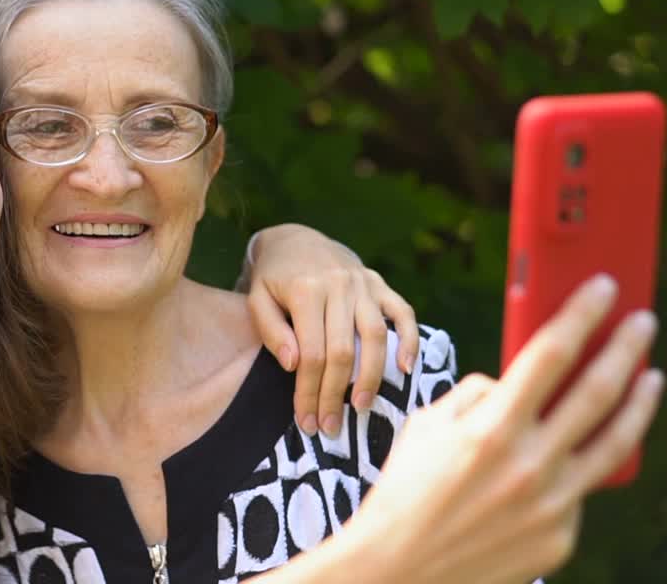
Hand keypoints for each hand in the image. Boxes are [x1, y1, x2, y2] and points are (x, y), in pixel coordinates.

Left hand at [243, 223, 417, 436]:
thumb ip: (270, 330)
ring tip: (362, 407)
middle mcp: (338, 286)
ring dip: (371, 376)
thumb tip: (293, 364)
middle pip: (343, 351)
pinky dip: (410, 340)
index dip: (309, 391)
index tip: (306, 420)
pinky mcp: (380, 284)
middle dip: (336, 394)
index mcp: (305, 291)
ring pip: (375, 336)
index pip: (311, 353)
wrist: (295, 239)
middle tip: (330, 426)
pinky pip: (402, 312)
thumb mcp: (256, 299)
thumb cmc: (273, 279)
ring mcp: (363, 284)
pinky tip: (406, 369)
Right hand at [340, 275, 663, 583]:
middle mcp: (529, 464)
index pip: (550, 353)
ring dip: (638, 402)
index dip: (581, 313)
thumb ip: (475, 395)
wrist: (400, 568)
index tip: (603, 288)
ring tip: (650, 377)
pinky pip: (577, 491)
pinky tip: (569, 456)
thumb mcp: (427, 426)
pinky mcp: (560, 537)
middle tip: (643, 321)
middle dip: (625, 348)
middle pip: (596, 391)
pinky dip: (575, 467)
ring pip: (613, 442)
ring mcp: (552, 504)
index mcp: (491, 427)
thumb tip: (509, 382)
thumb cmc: (406, 490)